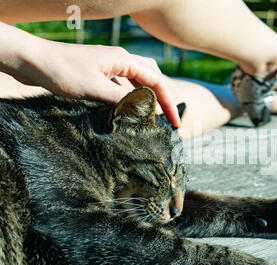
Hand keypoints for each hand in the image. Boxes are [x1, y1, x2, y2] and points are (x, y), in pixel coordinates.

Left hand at [0, 27, 179, 125]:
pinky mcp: (98, 73)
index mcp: (123, 60)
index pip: (156, 81)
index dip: (168, 102)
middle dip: (162, 98)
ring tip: (152, 118)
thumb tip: (146, 111)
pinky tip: (127, 111)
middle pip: (151, 78)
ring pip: (137, 82)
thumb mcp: (95, 89)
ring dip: (147, 98)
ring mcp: (108, 66)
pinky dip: (130, 98)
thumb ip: (122, 100)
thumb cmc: (61, 72)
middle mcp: (119, 60)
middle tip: (169, 120)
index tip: (175, 122)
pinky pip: (122, 86)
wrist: (32, 61)